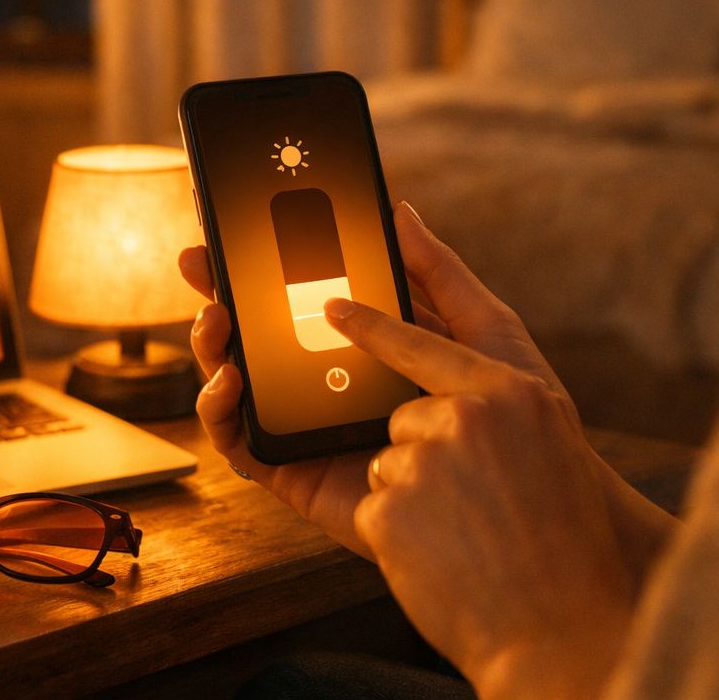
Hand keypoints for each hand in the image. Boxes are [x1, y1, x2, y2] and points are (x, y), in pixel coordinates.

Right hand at [178, 201, 527, 557]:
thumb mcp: (482, 331)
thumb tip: (399, 212)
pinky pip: (239, 443)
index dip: (264, 263)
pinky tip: (232, 380)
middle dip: (219, 293)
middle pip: (258, 334)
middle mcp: (326, 382)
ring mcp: (305, 426)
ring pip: (238, 383)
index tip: (233, 225)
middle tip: (198, 260)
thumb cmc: (512, 421)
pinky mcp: (293, 472)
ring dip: (210, 347)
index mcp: (364, 344)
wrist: (519, 506)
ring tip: (216, 318)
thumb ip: (439, 273)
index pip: (302, 297)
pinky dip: (219, 411)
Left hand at [331, 299, 634, 696]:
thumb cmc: (563, 537)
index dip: (374, 323)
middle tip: (473, 504)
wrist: (566, 626)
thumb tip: (439, 392)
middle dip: (422, 455)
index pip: (422, 342)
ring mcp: (424, 462)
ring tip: (467, 536)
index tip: (334, 306)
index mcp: (508, 392)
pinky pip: (375, 509)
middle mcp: (466, 417)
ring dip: (412, 499)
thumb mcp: (546, 446)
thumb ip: (494, 406)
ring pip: (387, 464)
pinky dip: (400, 536)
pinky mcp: (390, 510)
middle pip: (402, 417)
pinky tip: (442, 556)